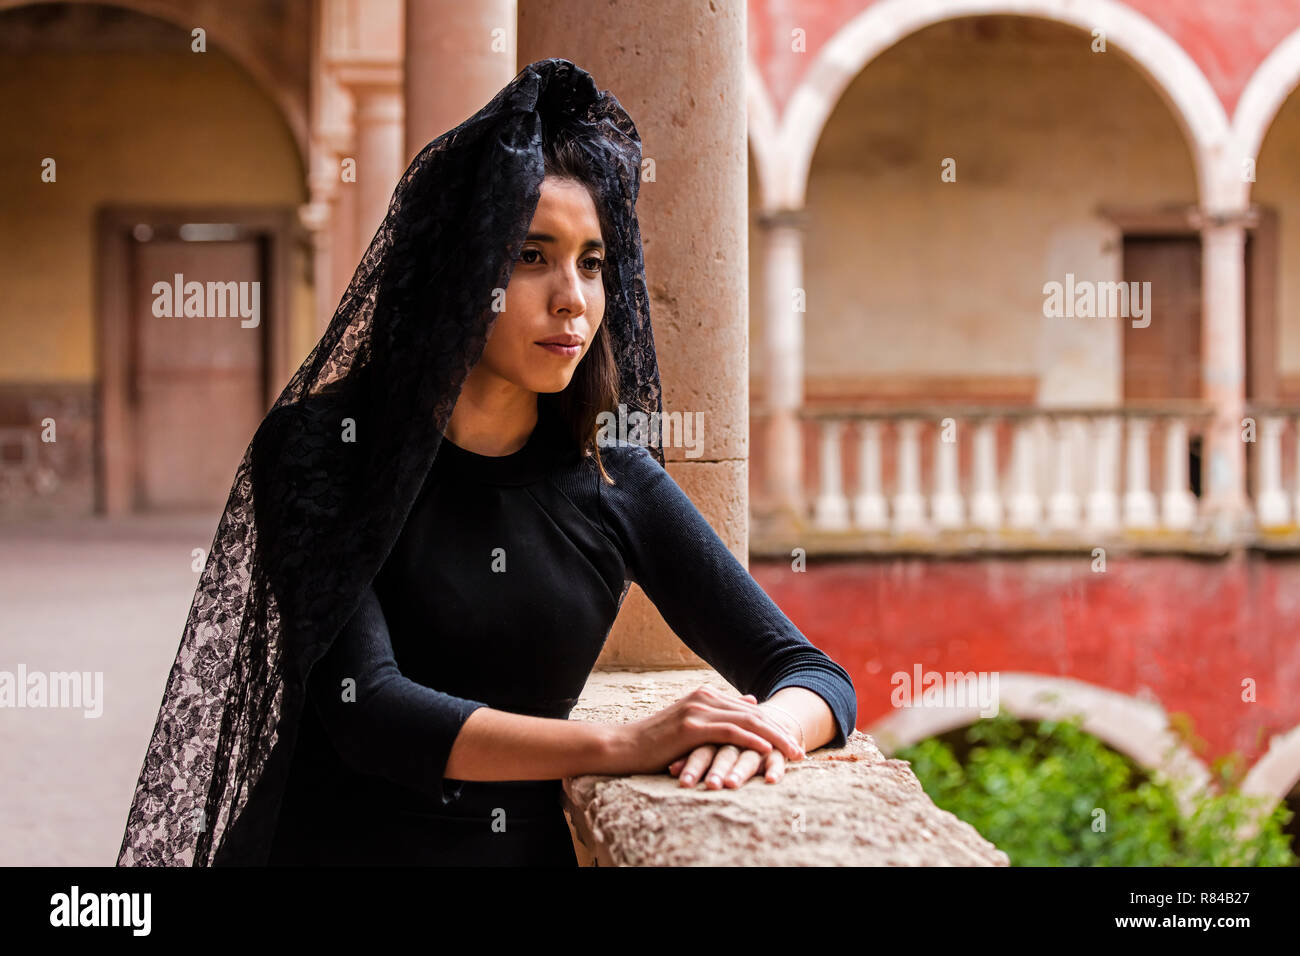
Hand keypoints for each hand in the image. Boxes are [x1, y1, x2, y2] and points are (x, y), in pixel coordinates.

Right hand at [667, 695, 803, 787]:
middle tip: (802, 751)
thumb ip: (720, 715)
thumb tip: (752, 704)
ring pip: (747, 721)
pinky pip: (730, 731)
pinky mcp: (691, 726)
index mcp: (706, 696)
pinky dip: (752, 740)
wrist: (623, 746)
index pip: (750, 710)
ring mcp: (698, 710)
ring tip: (794, 754)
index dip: (774, 726)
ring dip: (775, 738)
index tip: (793, 744)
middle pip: (754, 714)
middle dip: (781, 733)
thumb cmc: (655, 743)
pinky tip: (768, 750)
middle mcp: (704, 698)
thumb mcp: (691, 726)